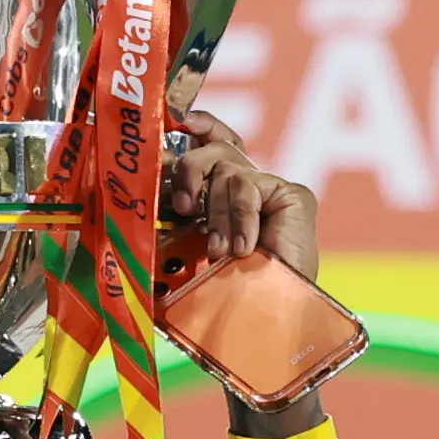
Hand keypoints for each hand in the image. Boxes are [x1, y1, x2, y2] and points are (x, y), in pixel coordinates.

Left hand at [163, 108, 319, 282]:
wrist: (267, 318)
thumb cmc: (227, 296)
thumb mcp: (189, 250)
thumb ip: (177, 218)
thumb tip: (147, 187)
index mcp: (219, 199)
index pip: (209, 146)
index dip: (199, 127)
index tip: (181, 120)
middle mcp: (244, 190)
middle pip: (213, 151)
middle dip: (190, 173)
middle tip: (184, 209)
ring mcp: (268, 191)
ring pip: (227, 169)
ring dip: (218, 213)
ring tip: (222, 250)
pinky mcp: (291, 195)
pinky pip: (249, 185)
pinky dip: (242, 217)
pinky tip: (245, 247)